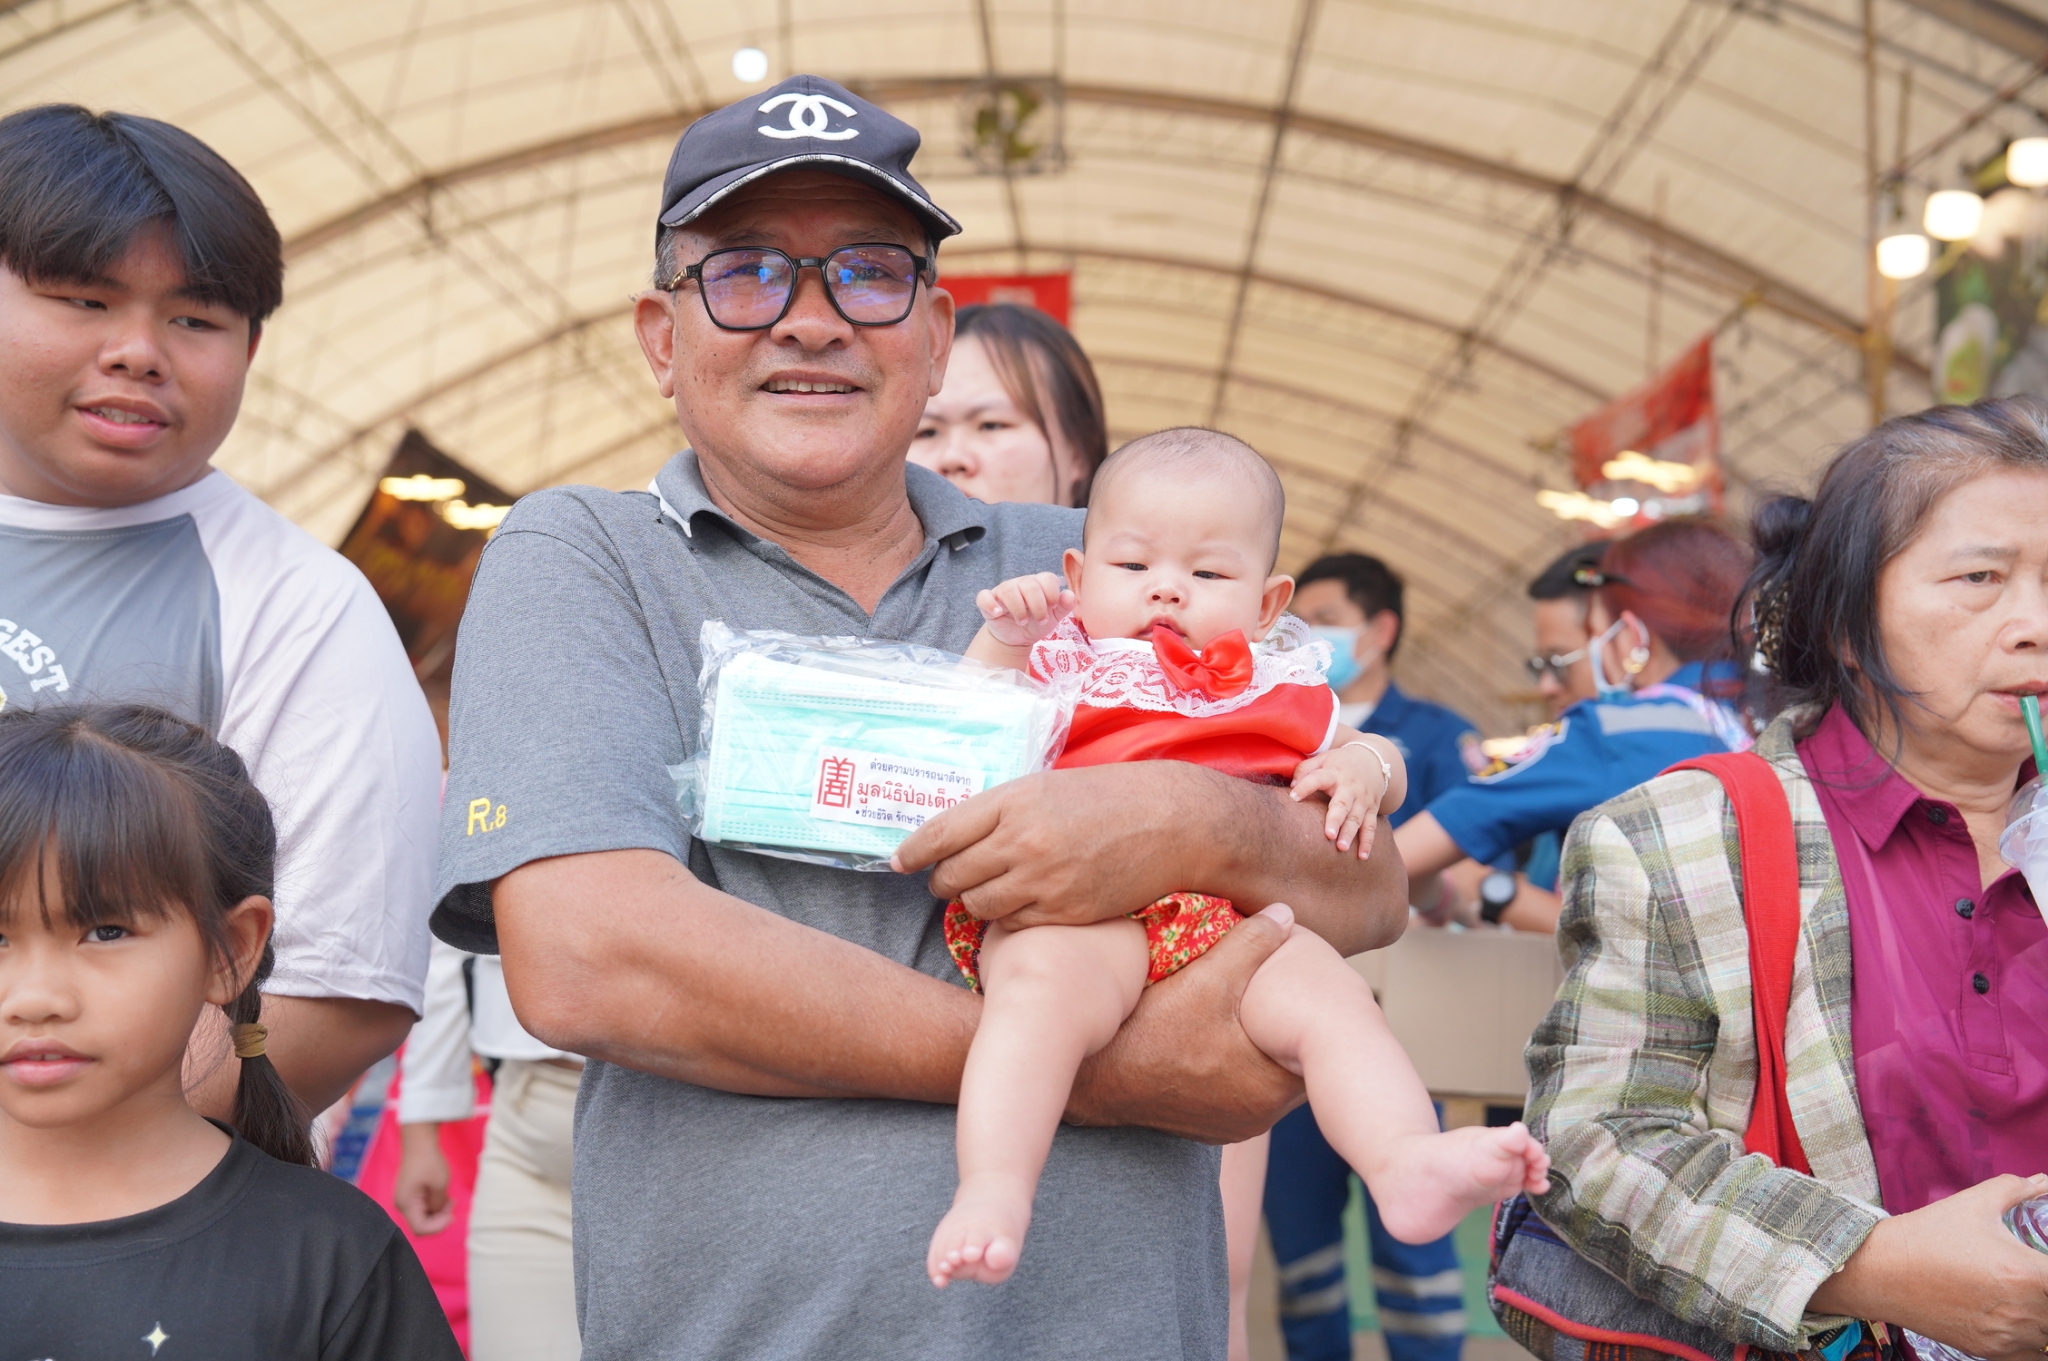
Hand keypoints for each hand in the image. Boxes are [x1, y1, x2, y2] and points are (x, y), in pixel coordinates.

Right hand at [393, 1122, 454, 1235]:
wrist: (419, 1141)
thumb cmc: (429, 1161)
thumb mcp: (439, 1185)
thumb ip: (438, 1205)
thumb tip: (437, 1213)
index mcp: (406, 1204)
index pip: (420, 1229)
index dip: (438, 1227)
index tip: (452, 1215)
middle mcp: (402, 1204)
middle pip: (421, 1223)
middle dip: (439, 1218)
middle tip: (452, 1204)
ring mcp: (405, 1199)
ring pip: (423, 1215)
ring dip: (438, 1211)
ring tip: (450, 1199)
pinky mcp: (410, 1193)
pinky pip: (422, 1206)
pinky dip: (434, 1204)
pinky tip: (443, 1195)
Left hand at [896, 763, 1213, 927]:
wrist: (1172, 821)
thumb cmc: (1108, 799)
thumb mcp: (1047, 788)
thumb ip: (1001, 812)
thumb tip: (953, 838)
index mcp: (1014, 800)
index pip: (941, 833)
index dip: (913, 852)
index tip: (899, 862)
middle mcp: (1021, 840)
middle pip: (952, 876)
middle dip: (942, 882)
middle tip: (946, 881)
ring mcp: (1042, 879)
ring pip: (977, 906)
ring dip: (974, 903)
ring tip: (989, 892)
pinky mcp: (1063, 911)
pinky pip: (1013, 924)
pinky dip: (1010, 918)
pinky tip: (1023, 905)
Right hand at [976, 572, 1074, 647]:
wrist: (1017, 638)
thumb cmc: (1036, 623)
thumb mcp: (1054, 617)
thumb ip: (1064, 606)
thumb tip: (1069, 595)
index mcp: (1038, 584)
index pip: (1047, 578)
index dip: (1052, 594)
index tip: (1053, 608)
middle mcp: (1020, 584)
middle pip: (1029, 585)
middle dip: (1038, 606)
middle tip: (1041, 621)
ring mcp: (1003, 591)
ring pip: (1008, 589)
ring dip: (1018, 608)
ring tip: (1023, 622)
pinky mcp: (988, 601)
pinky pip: (984, 596)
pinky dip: (991, 604)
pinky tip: (999, 613)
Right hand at [1065, 907, 1303, 1142]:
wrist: (1093, 1084)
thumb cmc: (1150, 1031)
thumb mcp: (1204, 978)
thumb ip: (1250, 944)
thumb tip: (1285, 913)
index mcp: (1269, 1085)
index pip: (1318, 1052)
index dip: (1315, 1015)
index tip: (1311, 989)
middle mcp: (1259, 1115)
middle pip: (1294, 1065)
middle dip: (1289, 1029)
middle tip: (1285, 994)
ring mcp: (1235, 1125)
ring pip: (1268, 1078)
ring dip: (1264, 1047)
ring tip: (1256, 1011)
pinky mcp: (1213, 1127)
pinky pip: (1243, 1091)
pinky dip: (1240, 1065)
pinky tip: (1225, 1038)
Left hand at [1290, 745, 1385, 856]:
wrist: (1373, 760)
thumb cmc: (1339, 763)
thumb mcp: (1322, 759)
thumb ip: (1304, 770)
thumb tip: (1291, 787)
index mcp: (1334, 773)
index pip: (1318, 778)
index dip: (1305, 786)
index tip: (1292, 797)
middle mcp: (1350, 787)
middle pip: (1342, 804)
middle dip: (1336, 820)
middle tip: (1329, 835)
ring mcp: (1363, 799)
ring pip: (1357, 818)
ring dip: (1350, 834)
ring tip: (1342, 848)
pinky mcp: (1372, 809)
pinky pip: (1371, 827)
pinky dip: (1368, 842)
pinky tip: (1362, 857)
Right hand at [1808, 1173, 2047, 1359]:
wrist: (1879, 1271)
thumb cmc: (1926, 1236)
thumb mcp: (1973, 1204)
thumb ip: (2015, 1189)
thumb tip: (2041, 1181)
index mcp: (2025, 1273)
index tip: (2043, 1267)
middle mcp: (2021, 1310)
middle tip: (2035, 1280)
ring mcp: (2006, 1335)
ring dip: (2044, 1319)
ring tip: (2028, 1299)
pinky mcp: (1990, 1351)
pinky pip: (2034, 1357)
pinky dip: (2035, 1343)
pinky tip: (2020, 1322)